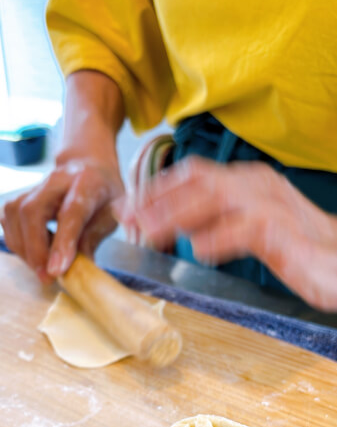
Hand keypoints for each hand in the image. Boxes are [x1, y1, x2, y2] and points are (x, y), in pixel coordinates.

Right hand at [0, 156, 123, 282]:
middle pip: (32, 211)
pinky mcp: (18, 195)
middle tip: (47, 277)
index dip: (63, 243)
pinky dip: (16, 242)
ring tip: (43, 268)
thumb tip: (83, 271)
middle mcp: (55, 180)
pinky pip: (6, 220)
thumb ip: (97, 239)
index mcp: (87, 182)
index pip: (71, 212)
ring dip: (24, 249)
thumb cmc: (103, 197)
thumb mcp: (114, 216)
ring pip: (13, 216)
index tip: (57, 271)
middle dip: (35, 249)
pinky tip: (33, 253)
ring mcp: (33, 186)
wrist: (88, 168)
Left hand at [114, 157, 336, 309]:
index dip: (157, 190)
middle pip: (197, 181)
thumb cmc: (299, 248)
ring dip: (175, 216)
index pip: (194, 175)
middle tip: (126, 219)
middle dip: (156, 199)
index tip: (128, 208)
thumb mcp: (255, 229)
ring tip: (147, 233)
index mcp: (248, 181)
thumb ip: (221, 224)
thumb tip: (184, 233)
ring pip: (213, 199)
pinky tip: (197, 251)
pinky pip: (243, 230)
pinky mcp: (282, 232)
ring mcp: (271, 205)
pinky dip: (217, 239)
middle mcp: (257, 185)